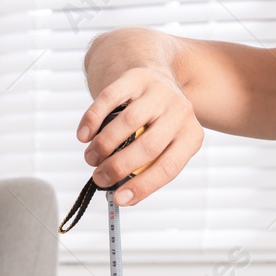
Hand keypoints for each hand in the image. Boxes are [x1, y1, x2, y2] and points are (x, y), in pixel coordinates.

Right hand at [77, 67, 204, 206]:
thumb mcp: (163, 144)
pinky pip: (110, 99)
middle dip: (118, 167)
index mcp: (191, 135)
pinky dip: (92, 120)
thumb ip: (146, 168)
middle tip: (99, 178)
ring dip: (103, 146)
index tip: (120, 199)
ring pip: (128, 123)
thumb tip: (122, 194)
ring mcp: (159, 91)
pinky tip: (83, 136)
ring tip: (90, 158)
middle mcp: (181, 111)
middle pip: (148, 146)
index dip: (143, 186)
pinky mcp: (136, 77)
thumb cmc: (155, 123)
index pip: (169, 167)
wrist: (153, 78)